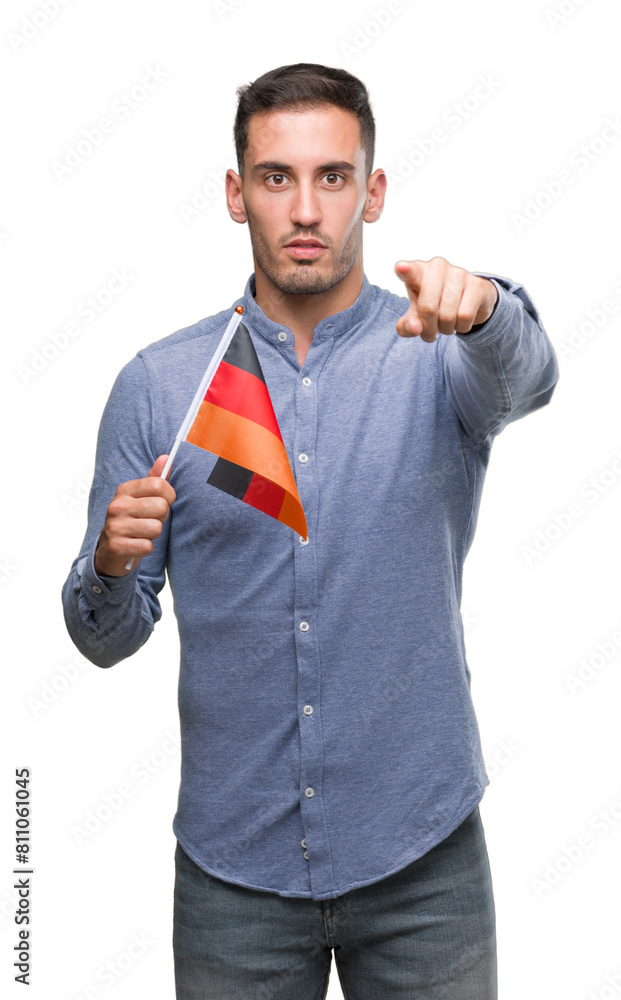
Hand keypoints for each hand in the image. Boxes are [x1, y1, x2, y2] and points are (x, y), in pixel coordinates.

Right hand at [94, 455, 175, 576]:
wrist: (110, 550)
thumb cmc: (131, 520)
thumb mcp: (141, 497)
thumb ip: (154, 479)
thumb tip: (165, 458)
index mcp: (125, 490)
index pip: (158, 484)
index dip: (169, 495)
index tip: (165, 501)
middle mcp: (117, 506)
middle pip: (161, 507)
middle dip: (162, 517)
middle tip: (151, 520)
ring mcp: (115, 526)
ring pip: (156, 528)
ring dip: (154, 534)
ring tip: (143, 532)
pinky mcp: (117, 547)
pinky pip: (148, 546)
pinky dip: (146, 548)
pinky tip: (136, 544)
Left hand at [394, 257, 498, 342]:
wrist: (468, 301)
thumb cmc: (434, 305)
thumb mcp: (416, 316)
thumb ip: (407, 326)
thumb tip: (416, 328)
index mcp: (418, 272)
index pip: (409, 271)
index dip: (405, 271)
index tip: (401, 268)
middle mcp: (437, 267)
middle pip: (428, 308)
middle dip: (429, 329)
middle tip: (431, 332)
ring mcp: (458, 273)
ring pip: (447, 316)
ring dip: (446, 329)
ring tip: (447, 324)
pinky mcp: (477, 284)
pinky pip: (465, 316)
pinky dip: (462, 327)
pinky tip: (461, 321)